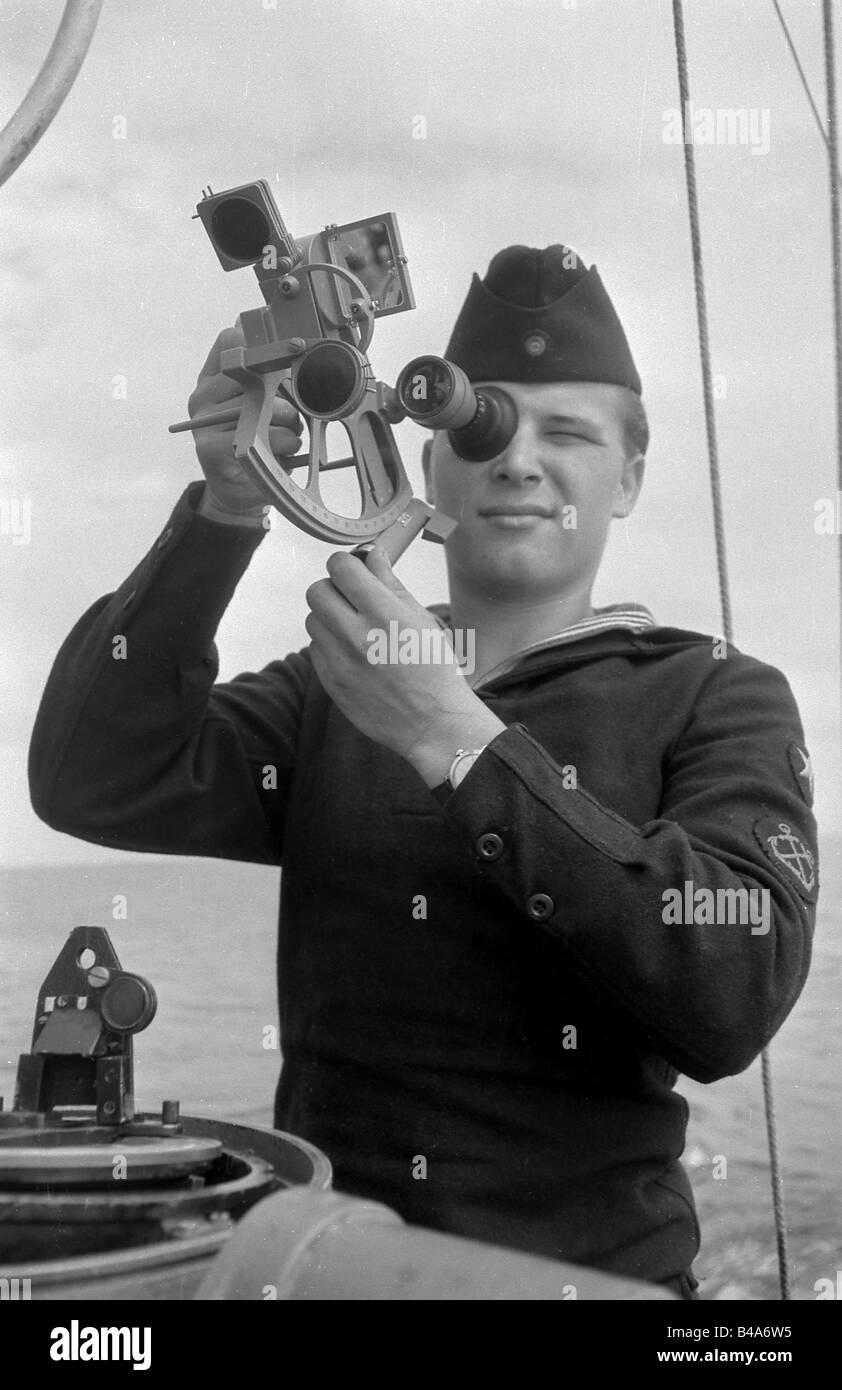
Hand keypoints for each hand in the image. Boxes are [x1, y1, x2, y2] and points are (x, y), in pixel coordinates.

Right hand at [188, 325, 303, 515]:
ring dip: (290, 424)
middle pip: (257, 374)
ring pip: (266, 406)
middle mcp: (203, 395)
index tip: (289, 353)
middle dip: (287, 395)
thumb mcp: (262, 403)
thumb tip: (294, 343)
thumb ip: (269, 375)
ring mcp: (203, 421)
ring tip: (287, 438)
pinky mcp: (210, 449)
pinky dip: (283, 446)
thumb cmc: (256, 440)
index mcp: (212, 377)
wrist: (238, 489)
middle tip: (291, 415)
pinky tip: (280, 455)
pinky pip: (262, 437)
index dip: (262, 343)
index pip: (231, 340)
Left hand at [304, 548, 505, 782]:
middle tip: (352, 599)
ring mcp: (339, 661)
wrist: (432, 723)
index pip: (341, 567)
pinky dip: (330, 645)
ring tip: (355, 630)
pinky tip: (354, 654)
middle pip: (317, 591)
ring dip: (329, 618)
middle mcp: (355, 635)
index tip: (355, 570)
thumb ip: (391, 584)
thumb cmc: (435, 669)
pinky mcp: (330, 682)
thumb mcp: (422, 619)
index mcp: (383, 613)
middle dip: (333, 589)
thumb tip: (372, 554)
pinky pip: (316, 649)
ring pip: (312, 620)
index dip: (347, 563)